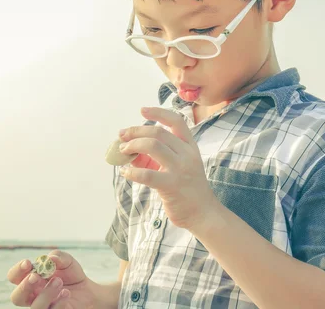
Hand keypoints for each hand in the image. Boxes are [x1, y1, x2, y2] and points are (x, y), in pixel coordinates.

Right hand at [7, 250, 96, 307]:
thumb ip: (59, 256)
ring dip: (45, 294)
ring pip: (35, 308)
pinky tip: (66, 293)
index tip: (28, 263)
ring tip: (59, 282)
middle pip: (17, 297)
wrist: (87, 291)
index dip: (17, 270)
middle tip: (36, 276)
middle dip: (24, 286)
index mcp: (30, 278)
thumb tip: (50, 258)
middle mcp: (33, 295)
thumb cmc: (71, 275)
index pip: (14, 276)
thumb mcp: (67, 261)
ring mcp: (43, 306)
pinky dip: (58, 303)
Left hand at [118, 107, 218, 230]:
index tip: (142, 111)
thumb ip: (157, 156)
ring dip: (133, 145)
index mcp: (190, 146)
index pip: (176, 121)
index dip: (158, 113)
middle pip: (158, 133)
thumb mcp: (176, 166)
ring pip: (153, 146)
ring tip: (123, 151)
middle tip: (122, 136)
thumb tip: (130, 149)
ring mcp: (180, 169)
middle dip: (136, 131)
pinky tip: (125, 172)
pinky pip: (147, 174)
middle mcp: (187, 154)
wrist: (203, 213)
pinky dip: (131, 172)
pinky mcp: (172, 186)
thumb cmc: (186, 188)